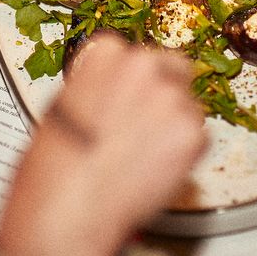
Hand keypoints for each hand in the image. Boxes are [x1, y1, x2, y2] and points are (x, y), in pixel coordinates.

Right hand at [0, 31, 206, 255]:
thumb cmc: (57, 163)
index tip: (128, 99)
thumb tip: (115, 91)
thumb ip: (99, 85)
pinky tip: (155, 168)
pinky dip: (185, 153)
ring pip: (189, 105)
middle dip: (164, 93)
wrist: (70, 204)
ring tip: (143, 156)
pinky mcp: (193, 132)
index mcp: (108, 51)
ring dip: (175, 126)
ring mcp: (172, 97)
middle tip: (146, 127)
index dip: (135, 81)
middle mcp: (145, 65)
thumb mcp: (63, 104)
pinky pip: (199, 137)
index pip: (138, 54)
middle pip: (174, 69)